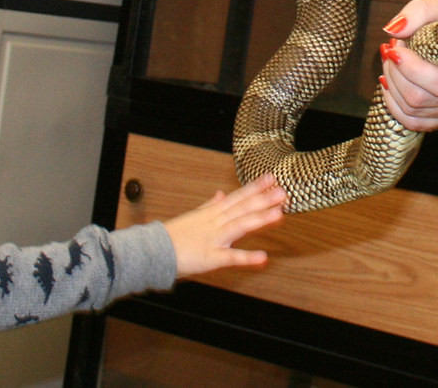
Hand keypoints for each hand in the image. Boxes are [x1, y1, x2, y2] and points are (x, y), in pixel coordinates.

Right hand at [164, 173, 285, 277]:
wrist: (154, 251)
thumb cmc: (174, 235)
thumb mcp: (193, 216)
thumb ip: (210, 205)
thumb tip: (221, 194)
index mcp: (212, 213)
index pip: (237, 197)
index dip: (255, 187)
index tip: (271, 178)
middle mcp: (215, 222)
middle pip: (242, 208)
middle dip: (263, 199)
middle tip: (283, 191)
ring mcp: (213, 239)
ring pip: (239, 226)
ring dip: (259, 219)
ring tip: (279, 213)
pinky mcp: (210, 257)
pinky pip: (230, 257)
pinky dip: (246, 257)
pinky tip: (263, 257)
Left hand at [379, 0, 437, 131]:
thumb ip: (420, 11)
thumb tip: (392, 30)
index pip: (436, 83)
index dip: (407, 65)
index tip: (397, 44)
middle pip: (417, 98)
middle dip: (395, 72)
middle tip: (393, 49)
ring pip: (410, 110)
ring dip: (391, 84)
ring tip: (392, 61)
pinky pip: (411, 121)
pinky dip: (393, 103)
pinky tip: (389, 82)